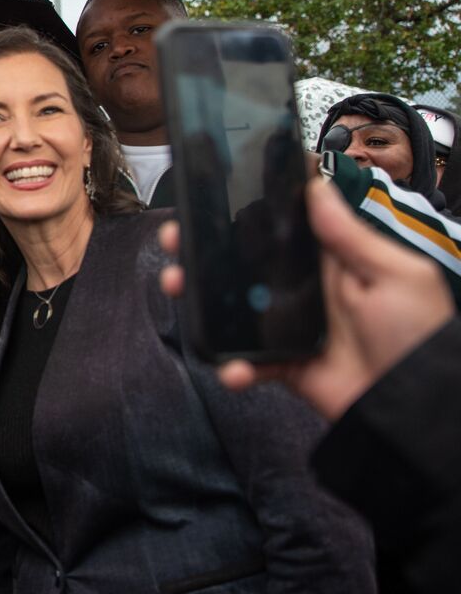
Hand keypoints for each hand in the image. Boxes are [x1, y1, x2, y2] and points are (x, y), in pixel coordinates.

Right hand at [158, 179, 454, 419]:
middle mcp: (303, 289)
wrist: (416, 407)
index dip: (244, 210)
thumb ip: (351, 234)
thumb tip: (318, 185)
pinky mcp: (283, 365)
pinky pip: (247, 361)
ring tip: (176, 286)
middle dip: (202, 248)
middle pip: (242, 262)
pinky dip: (234, 365)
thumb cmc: (419, 335)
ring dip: (197, 297)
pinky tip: (234, 367)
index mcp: (330, 260)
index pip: (280, 227)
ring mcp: (288, 327)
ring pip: (231, 307)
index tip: (208, 196)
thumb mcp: (395, 275)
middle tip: (175, 238)